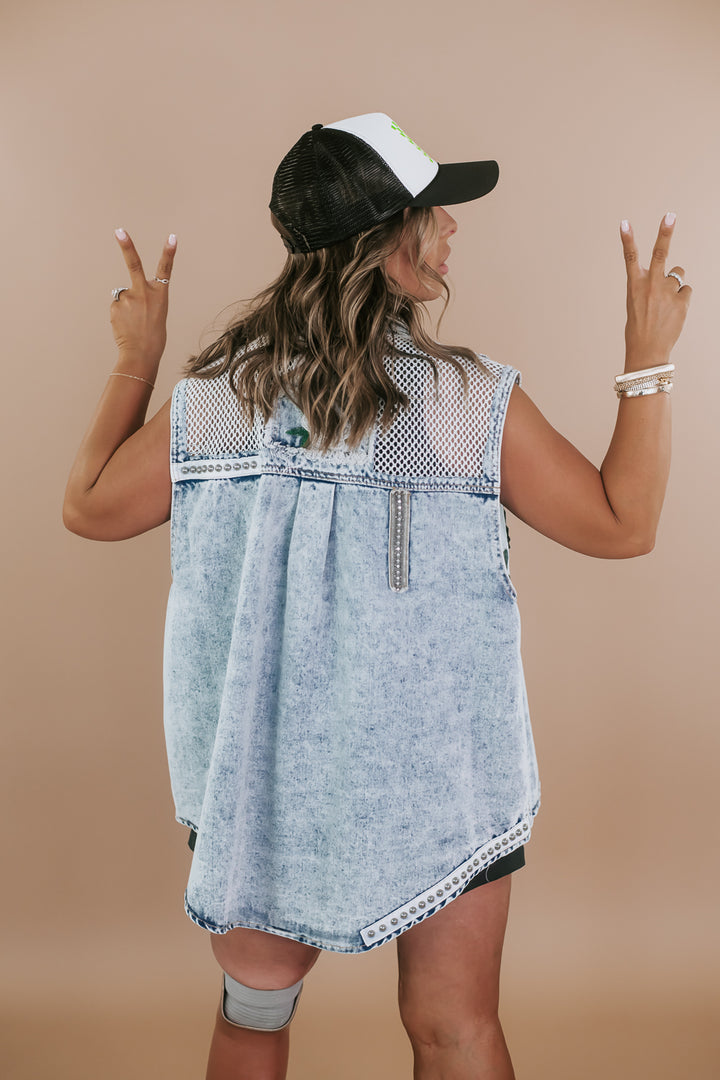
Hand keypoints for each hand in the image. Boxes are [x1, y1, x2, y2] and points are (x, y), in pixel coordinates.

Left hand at [109, 229, 176, 364]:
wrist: (141, 354)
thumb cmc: (153, 337)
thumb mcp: (155, 314)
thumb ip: (142, 298)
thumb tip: (122, 294)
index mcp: (160, 295)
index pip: (165, 270)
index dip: (169, 252)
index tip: (172, 237)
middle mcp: (144, 292)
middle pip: (134, 264)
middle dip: (126, 245)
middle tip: (118, 230)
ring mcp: (128, 298)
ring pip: (124, 296)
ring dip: (126, 308)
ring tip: (133, 323)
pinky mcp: (115, 306)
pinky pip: (117, 307)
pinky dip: (119, 315)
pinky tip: (125, 326)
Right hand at [620, 212, 690, 370]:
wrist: (647, 351)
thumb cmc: (639, 328)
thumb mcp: (636, 304)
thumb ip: (650, 286)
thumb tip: (674, 275)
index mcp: (634, 285)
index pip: (630, 257)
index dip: (627, 238)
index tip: (624, 222)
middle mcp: (651, 284)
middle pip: (660, 252)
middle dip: (665, 232)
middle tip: (670, 215)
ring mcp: (667, 292)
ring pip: (678, 275)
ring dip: (675, 284)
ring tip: (666, 303)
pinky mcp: (682, 300)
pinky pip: (686, 292)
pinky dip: (682, 300)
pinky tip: (673, 312)